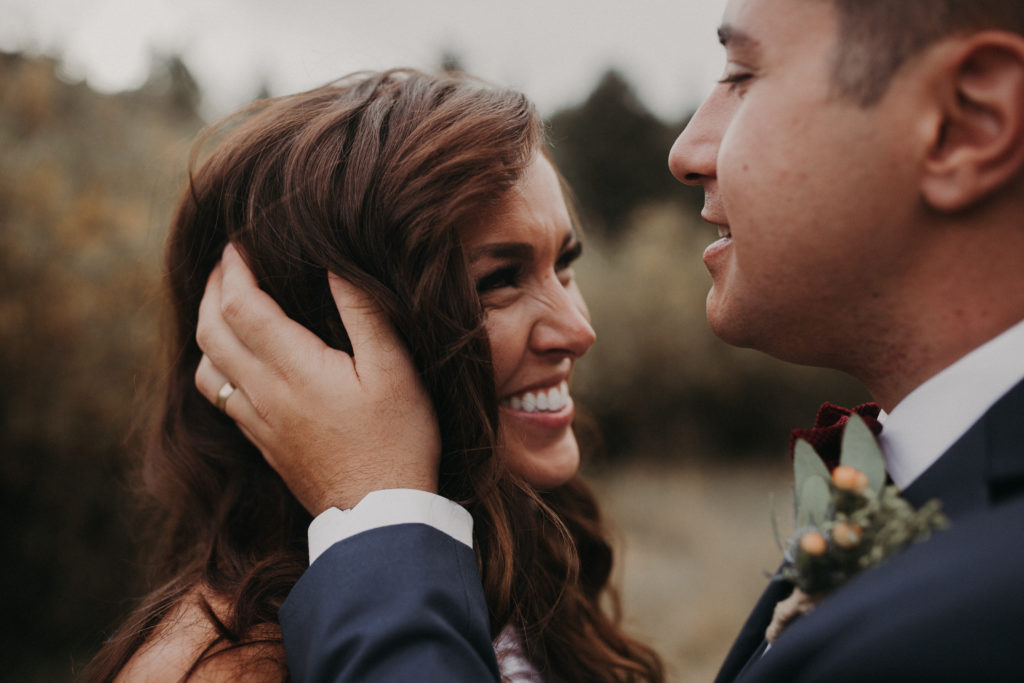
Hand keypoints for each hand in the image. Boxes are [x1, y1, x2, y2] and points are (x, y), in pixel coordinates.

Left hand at [194, 244, 440, 513]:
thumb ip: (364, 315)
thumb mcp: (395, 371)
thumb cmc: (398, 441)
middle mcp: (264, 394)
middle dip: (211, 288)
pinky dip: (214, 363)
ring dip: (206, 326)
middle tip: (226, 261)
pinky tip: (235, 359)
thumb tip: (332, 267)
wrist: (381, 516)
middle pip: (211, 331)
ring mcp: (258, 422)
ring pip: (206, 366)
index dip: (234, 269)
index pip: (242, 306)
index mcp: (295, 370)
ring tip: (224, 303)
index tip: (239, 242)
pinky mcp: (263, 443)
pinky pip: (219, 396)